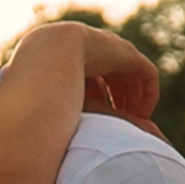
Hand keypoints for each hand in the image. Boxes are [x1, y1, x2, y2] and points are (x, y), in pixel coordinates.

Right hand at [17, 21, 160, 120]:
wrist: (49, 58)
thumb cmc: (36, 86)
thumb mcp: (43, 98)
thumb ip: (49, 107)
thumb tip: (42, 134)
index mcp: (69, 53)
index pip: (90, 76)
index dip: (97, 99)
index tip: (99, 121)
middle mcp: (92, 49)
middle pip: (113, 75)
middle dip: (119, 99)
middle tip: (121, 124)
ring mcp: (110, 49)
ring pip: (131, 74)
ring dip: (134, 99)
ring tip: (134, 122)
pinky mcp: (128, 54)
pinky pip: (146, 73)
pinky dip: (148, 94)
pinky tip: (142, 114)